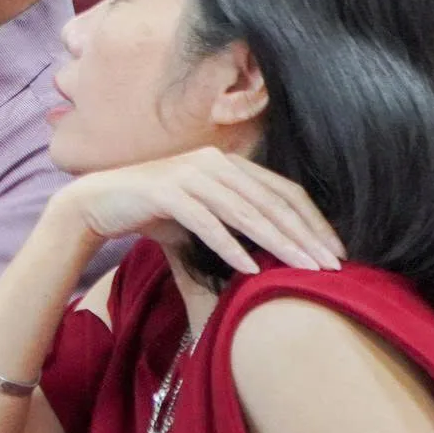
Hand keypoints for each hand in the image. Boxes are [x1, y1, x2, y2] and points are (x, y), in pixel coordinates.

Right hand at [48, 146, 343, 275]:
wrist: (98, 202)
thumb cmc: (153, 211)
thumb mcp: (202, 212)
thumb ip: (235, 221)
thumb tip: (275, 252)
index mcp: (227, 163)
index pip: (284, 190)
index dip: (313, 221)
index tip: (335, 252)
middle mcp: (213, 162)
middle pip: (272, 201)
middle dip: (305, 236)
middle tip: (331, 266)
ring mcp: (190, 175)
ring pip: (246, 212)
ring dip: (278, 244)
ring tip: (303, 270)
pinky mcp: (167, 192)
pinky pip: (207, 222)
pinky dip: (231, 247)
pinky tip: (250, 270)